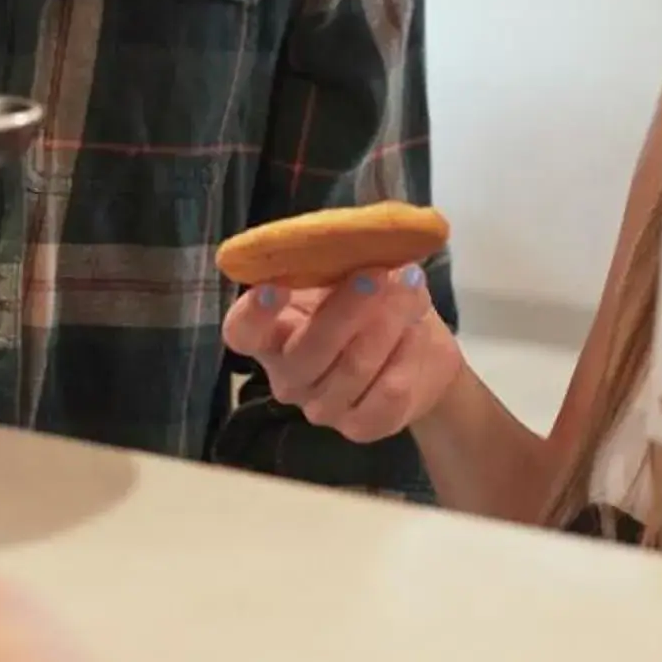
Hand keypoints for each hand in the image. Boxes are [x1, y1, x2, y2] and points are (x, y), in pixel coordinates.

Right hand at [221, 265, 460, 444]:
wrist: (418, 346)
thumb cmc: (372, 299)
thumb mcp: (354, 268)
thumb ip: (342, 258)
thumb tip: (358, 236)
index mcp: (272, 333)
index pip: (243, 332)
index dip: (253, 315)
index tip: (273, 288)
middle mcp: (288, 375)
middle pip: (305, 354)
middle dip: (345, 311)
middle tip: (376, 274)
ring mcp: (321, 407)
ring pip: (352, 371)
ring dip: (386, 325)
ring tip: (408, 289)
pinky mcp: (360, 426)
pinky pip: (385, 397)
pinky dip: (406, 358)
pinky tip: (416, 331)